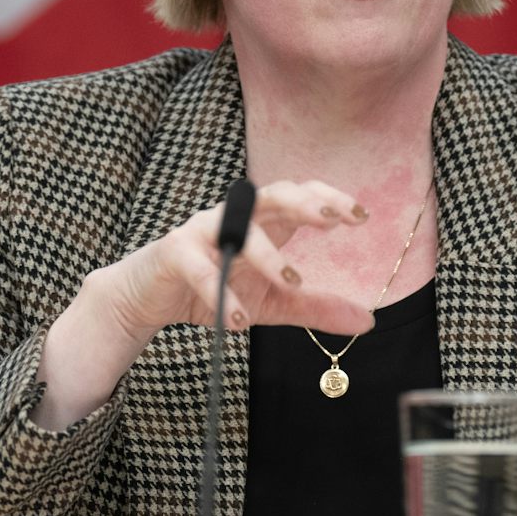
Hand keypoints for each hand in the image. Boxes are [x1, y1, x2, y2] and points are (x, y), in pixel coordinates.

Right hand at [102, 180, 376, 338]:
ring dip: (266, 252)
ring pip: (238, 227)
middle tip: (333, 220)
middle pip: (274, 194)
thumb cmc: (216, 290)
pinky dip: (221, 292)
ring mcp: (204, 231)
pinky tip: (238, 319)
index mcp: (265, 223)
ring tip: (292, 281)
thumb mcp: (274, 301)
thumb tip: (368, 321)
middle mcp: (236, 218)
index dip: (330, 198)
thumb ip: (317, 307)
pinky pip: (201, 267)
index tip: (361, 216)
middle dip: (305, 202)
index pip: (300, 195)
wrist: (149, 299)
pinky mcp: (175, 253)